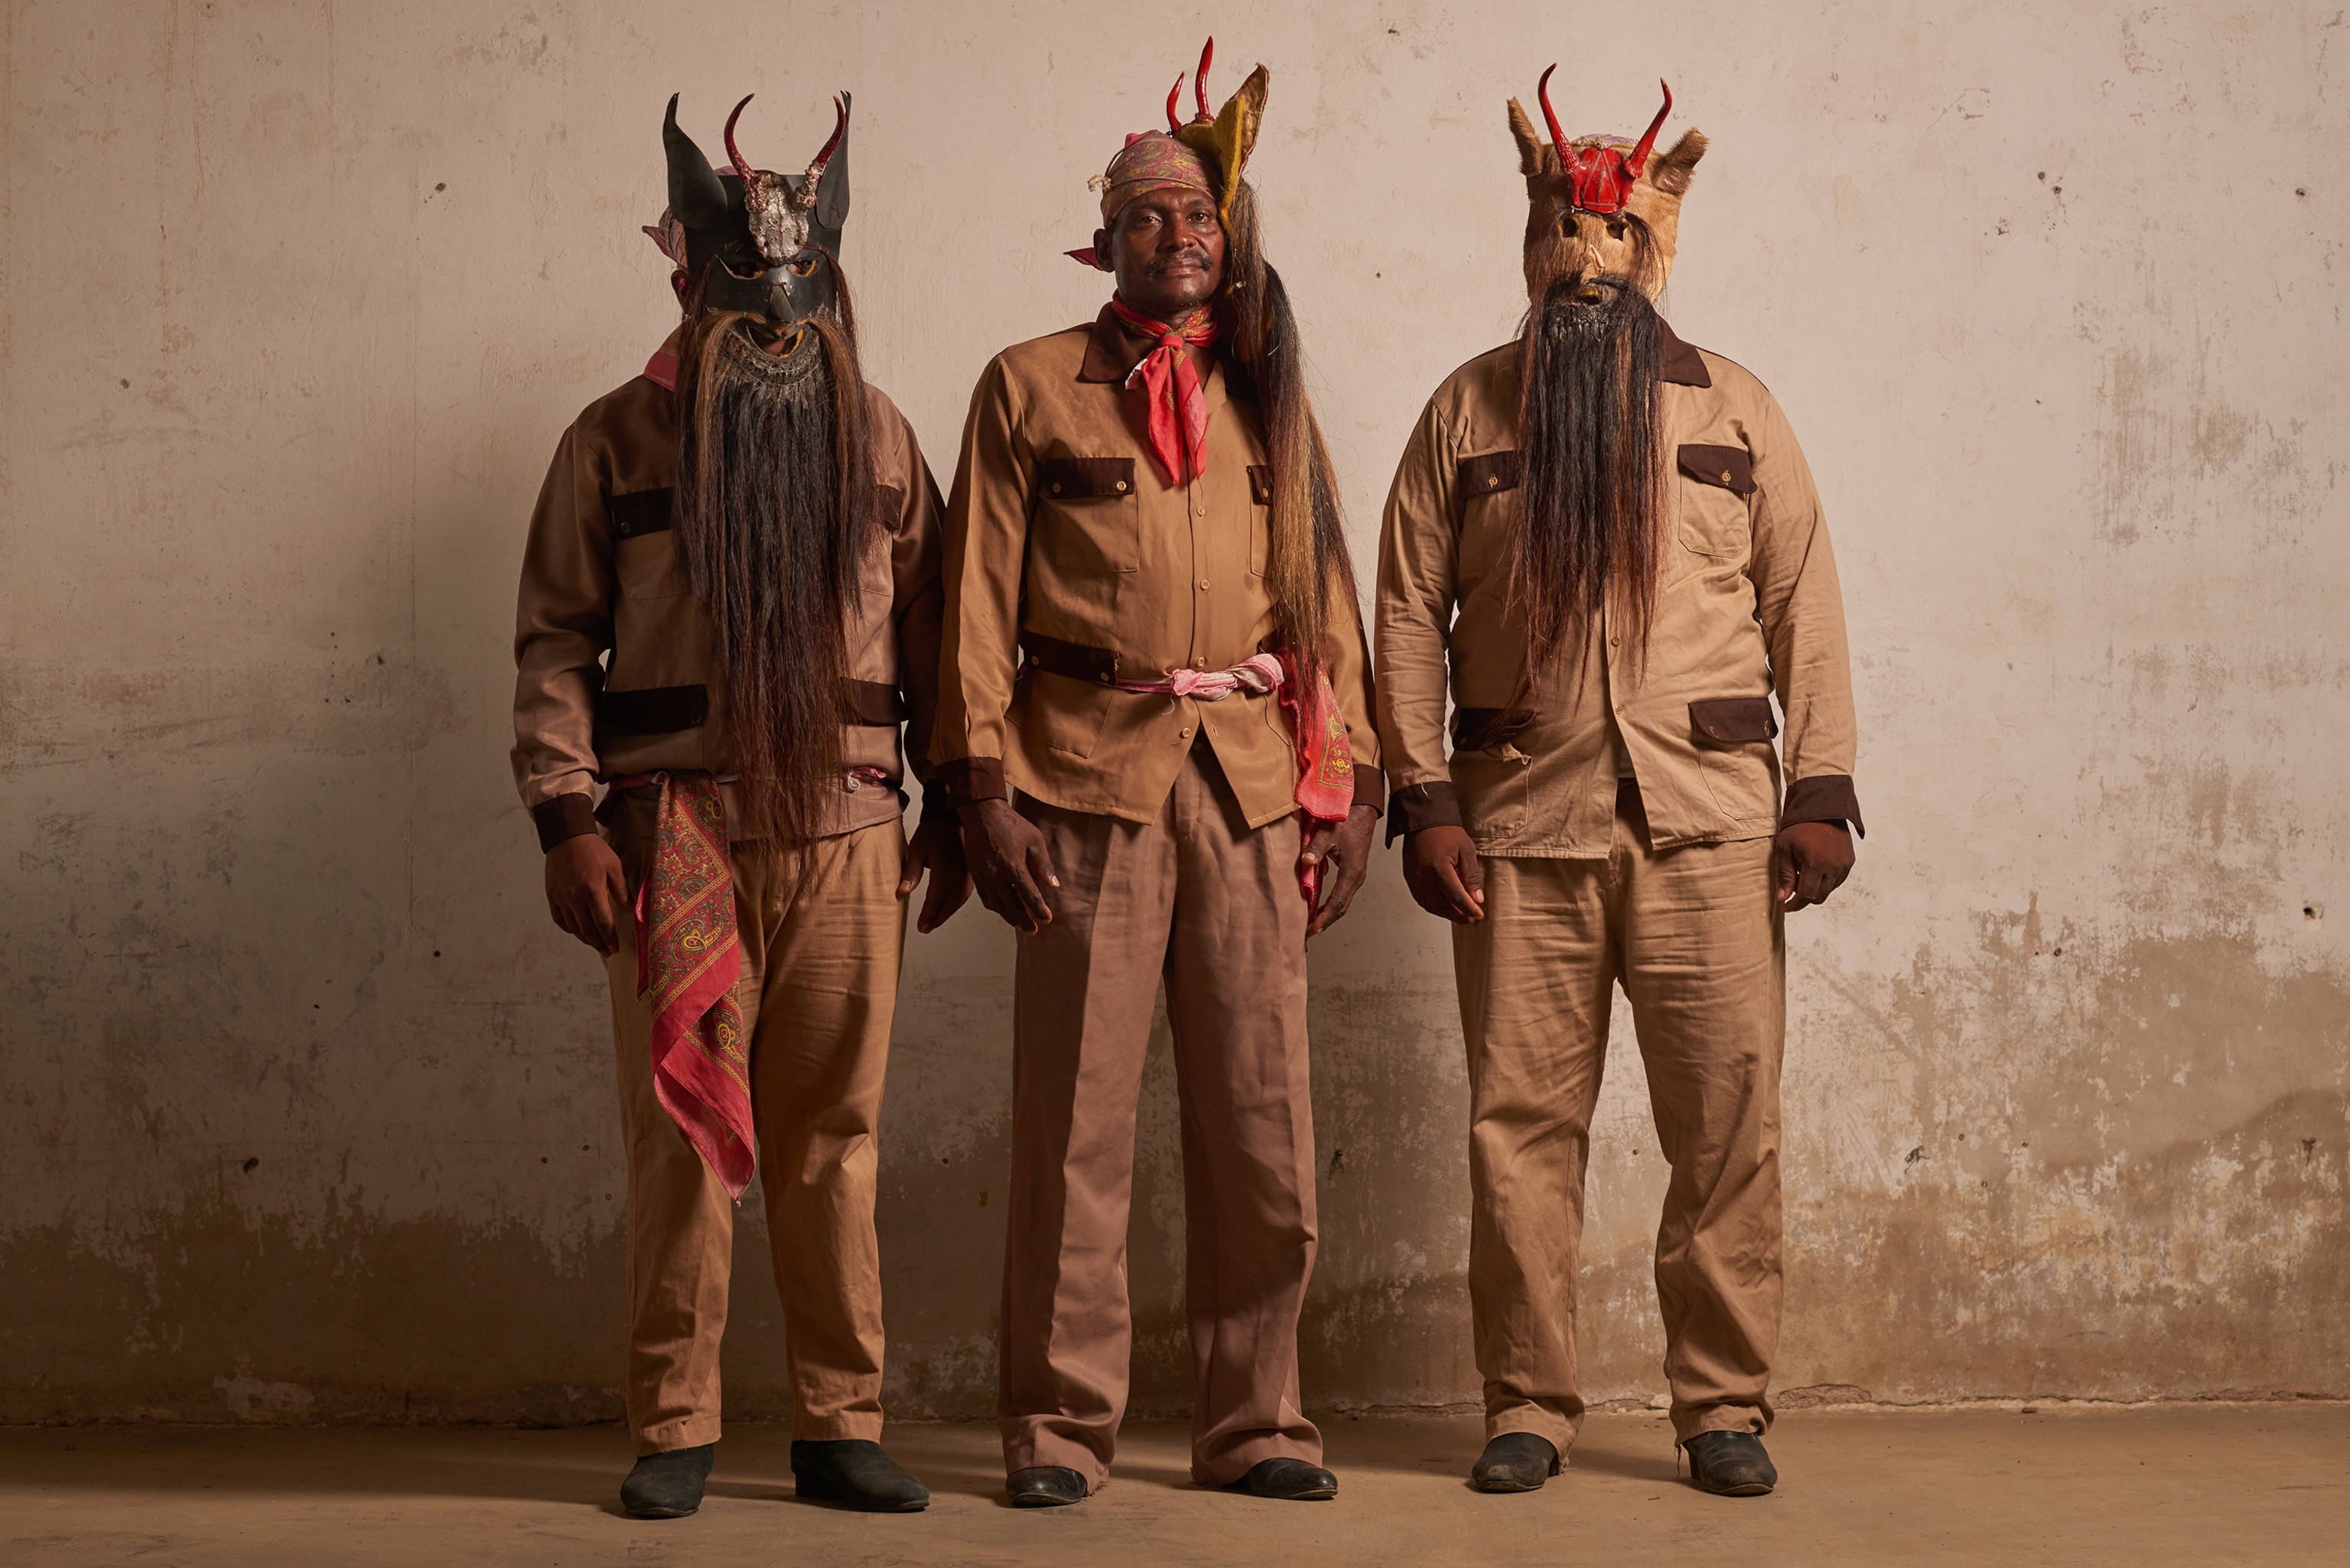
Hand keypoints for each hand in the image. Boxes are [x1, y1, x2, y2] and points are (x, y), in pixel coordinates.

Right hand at [545, 833, 628, 954]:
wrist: (566, 837)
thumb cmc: (593, 849)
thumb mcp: (614, 866)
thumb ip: (621, 889)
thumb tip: (630, 908)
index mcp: (592, 891)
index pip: (602, 923)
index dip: (609, 938)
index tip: (615, 947)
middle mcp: (574, 898)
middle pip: (587, 930)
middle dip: (599, 943)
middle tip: (607, 951)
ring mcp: (561, 898)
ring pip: (573, 927)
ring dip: (585, 938)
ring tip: (595, 943)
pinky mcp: (552, 896)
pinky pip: (559, 919)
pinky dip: (569, 928)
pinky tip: (577, 930)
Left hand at [899, 817, 973, 932]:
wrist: (949, 817)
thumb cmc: (932, 831)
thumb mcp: (917, 850)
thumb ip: (911, 872)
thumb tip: (903, 891)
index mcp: (944, 869)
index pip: (936, 899)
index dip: (928, 915)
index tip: (921, 926)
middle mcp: (958, 873)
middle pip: (950, 904)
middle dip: (937, 918)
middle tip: (926, 928)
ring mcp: (967, 872)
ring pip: (959, 900)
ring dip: (948, 913)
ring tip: (936, 921)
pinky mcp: (970, 870)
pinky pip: (966, 892)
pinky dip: (957, 903)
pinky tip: (950, 906)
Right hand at [958, 798, 1059, 931]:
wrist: (981, 813)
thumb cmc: (1010, 823)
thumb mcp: (1034, 840)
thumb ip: (1044, 864)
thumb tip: (1054, 884)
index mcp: (1014, 867)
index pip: (1030, 896)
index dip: (1039, 909)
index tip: (1047, 918)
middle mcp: (997, 876)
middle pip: (1012, 906)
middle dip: (1024, 920)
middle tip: (1033, 930)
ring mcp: (984, 876)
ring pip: (996, 904)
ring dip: (1008, 917)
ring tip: (1018, 924)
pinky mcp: (975, 873)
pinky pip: (985, 897)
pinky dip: (994, 906)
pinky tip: (1001, 909)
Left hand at [1301, 804, 1379, 937]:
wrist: (1362, 811)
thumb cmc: (1348, 820)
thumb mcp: (1328, 832)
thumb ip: (1316, 848)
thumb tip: (1306, 861)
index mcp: (1352, 872)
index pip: (1338, 902)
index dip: (1325, 917)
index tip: (1314, 928)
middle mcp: (1356, 877)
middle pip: (1341, 907)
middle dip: (1325, 921)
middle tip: (1309, 932)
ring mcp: (1356, 875)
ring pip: (1342, 901)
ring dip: (1328, 913)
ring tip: (1312, 923)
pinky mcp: (1352, 871)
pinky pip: (1342, 893)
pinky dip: (1331, 903)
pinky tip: (1319, 906)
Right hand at [1403, 825, 1484, 923]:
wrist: (1423, 819)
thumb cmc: (1445, 831)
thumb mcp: (1466, 849)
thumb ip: (1472, 875)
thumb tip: (1477, 898)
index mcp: (1439, 868)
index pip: (1456, 897)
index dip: (1469, 909)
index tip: (1479, 915)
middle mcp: (1424, 876)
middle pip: (1442, 906)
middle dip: (1459, 916)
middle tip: (1471, 919)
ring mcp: (1414, 878)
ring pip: (1430, 906)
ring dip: (1446, 914)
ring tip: (1460, 915)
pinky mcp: (1409, 877)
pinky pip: (1421, 899)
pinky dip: (1433, 907)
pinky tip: (1443, 907)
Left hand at [1773, 820, 1854, 911]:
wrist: (1821, 807)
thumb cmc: (1800, 826)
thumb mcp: (1785, 849)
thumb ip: (1785, 875)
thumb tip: (1783, 897)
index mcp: (1817, 863)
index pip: (1807, 895)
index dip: (1795, 904)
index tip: (1786, 906)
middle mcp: (1835, 866)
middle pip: (1820, 896)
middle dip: (1805, 897)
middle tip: (1792, 888)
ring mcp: (1845, 864)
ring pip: (1829, 889)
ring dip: (1815, 888)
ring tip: (1803, 872)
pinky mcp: (1850, 861)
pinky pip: (1837, 880)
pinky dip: (1826, 881)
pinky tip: (1815, 869)